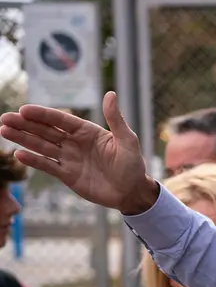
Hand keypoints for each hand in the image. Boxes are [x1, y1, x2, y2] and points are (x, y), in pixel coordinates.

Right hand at [0, 91, 158, 214]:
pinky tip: (19, 154)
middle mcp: (75, 142)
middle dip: (25, 125)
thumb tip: (110, 94)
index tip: (24, 110)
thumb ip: (116, 120)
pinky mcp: (67, 175)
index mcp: (87, 131)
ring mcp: (69, 158)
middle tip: (5, 118)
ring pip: (42, 146)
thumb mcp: (128, 141)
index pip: (61, 120)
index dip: (42, 115)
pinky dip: (34, 160)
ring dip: (23, 139)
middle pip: (46, 131)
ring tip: (4, 131)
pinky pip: (48, 166)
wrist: (132, 192)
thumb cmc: (133, 165)